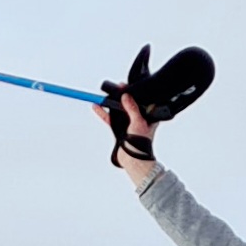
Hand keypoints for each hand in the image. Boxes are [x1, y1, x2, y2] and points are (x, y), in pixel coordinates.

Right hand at [102, 42, 208, 177]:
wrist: (134, 160)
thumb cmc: (142, 144)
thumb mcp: (139, 122)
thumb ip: (132, 108)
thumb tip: (126, 96)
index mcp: (148, 115)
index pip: (141, 99)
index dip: (134, 92)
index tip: (126, 85)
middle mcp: (139, 118)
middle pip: (129, 102)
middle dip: (122, 95)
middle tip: (116, 86)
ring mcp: (128, 123)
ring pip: (118, 109)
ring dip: (111, 102)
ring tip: (106, 93)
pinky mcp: (119, 129)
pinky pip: (110, 118)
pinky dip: (103, 112)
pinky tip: (96, 106)